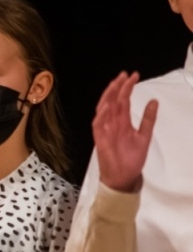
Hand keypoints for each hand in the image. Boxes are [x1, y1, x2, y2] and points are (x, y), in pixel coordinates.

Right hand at [93, 72, 157, 193]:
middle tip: (124, 75)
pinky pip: (98, 125)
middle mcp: (112, 122)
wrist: (124, 176)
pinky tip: (106, 106)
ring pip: (103, 109)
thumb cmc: (131, 158)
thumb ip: (148, 119)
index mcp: (122, 121)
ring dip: (107, 97)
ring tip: (114, 85)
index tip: (133, 76)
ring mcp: (105, 130)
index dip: (127, 87)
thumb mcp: (144, 136)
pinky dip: (101, 115)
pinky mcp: (100, 139)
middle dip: (117, 87)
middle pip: (112, 101)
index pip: (123, 100)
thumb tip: (154, 101)